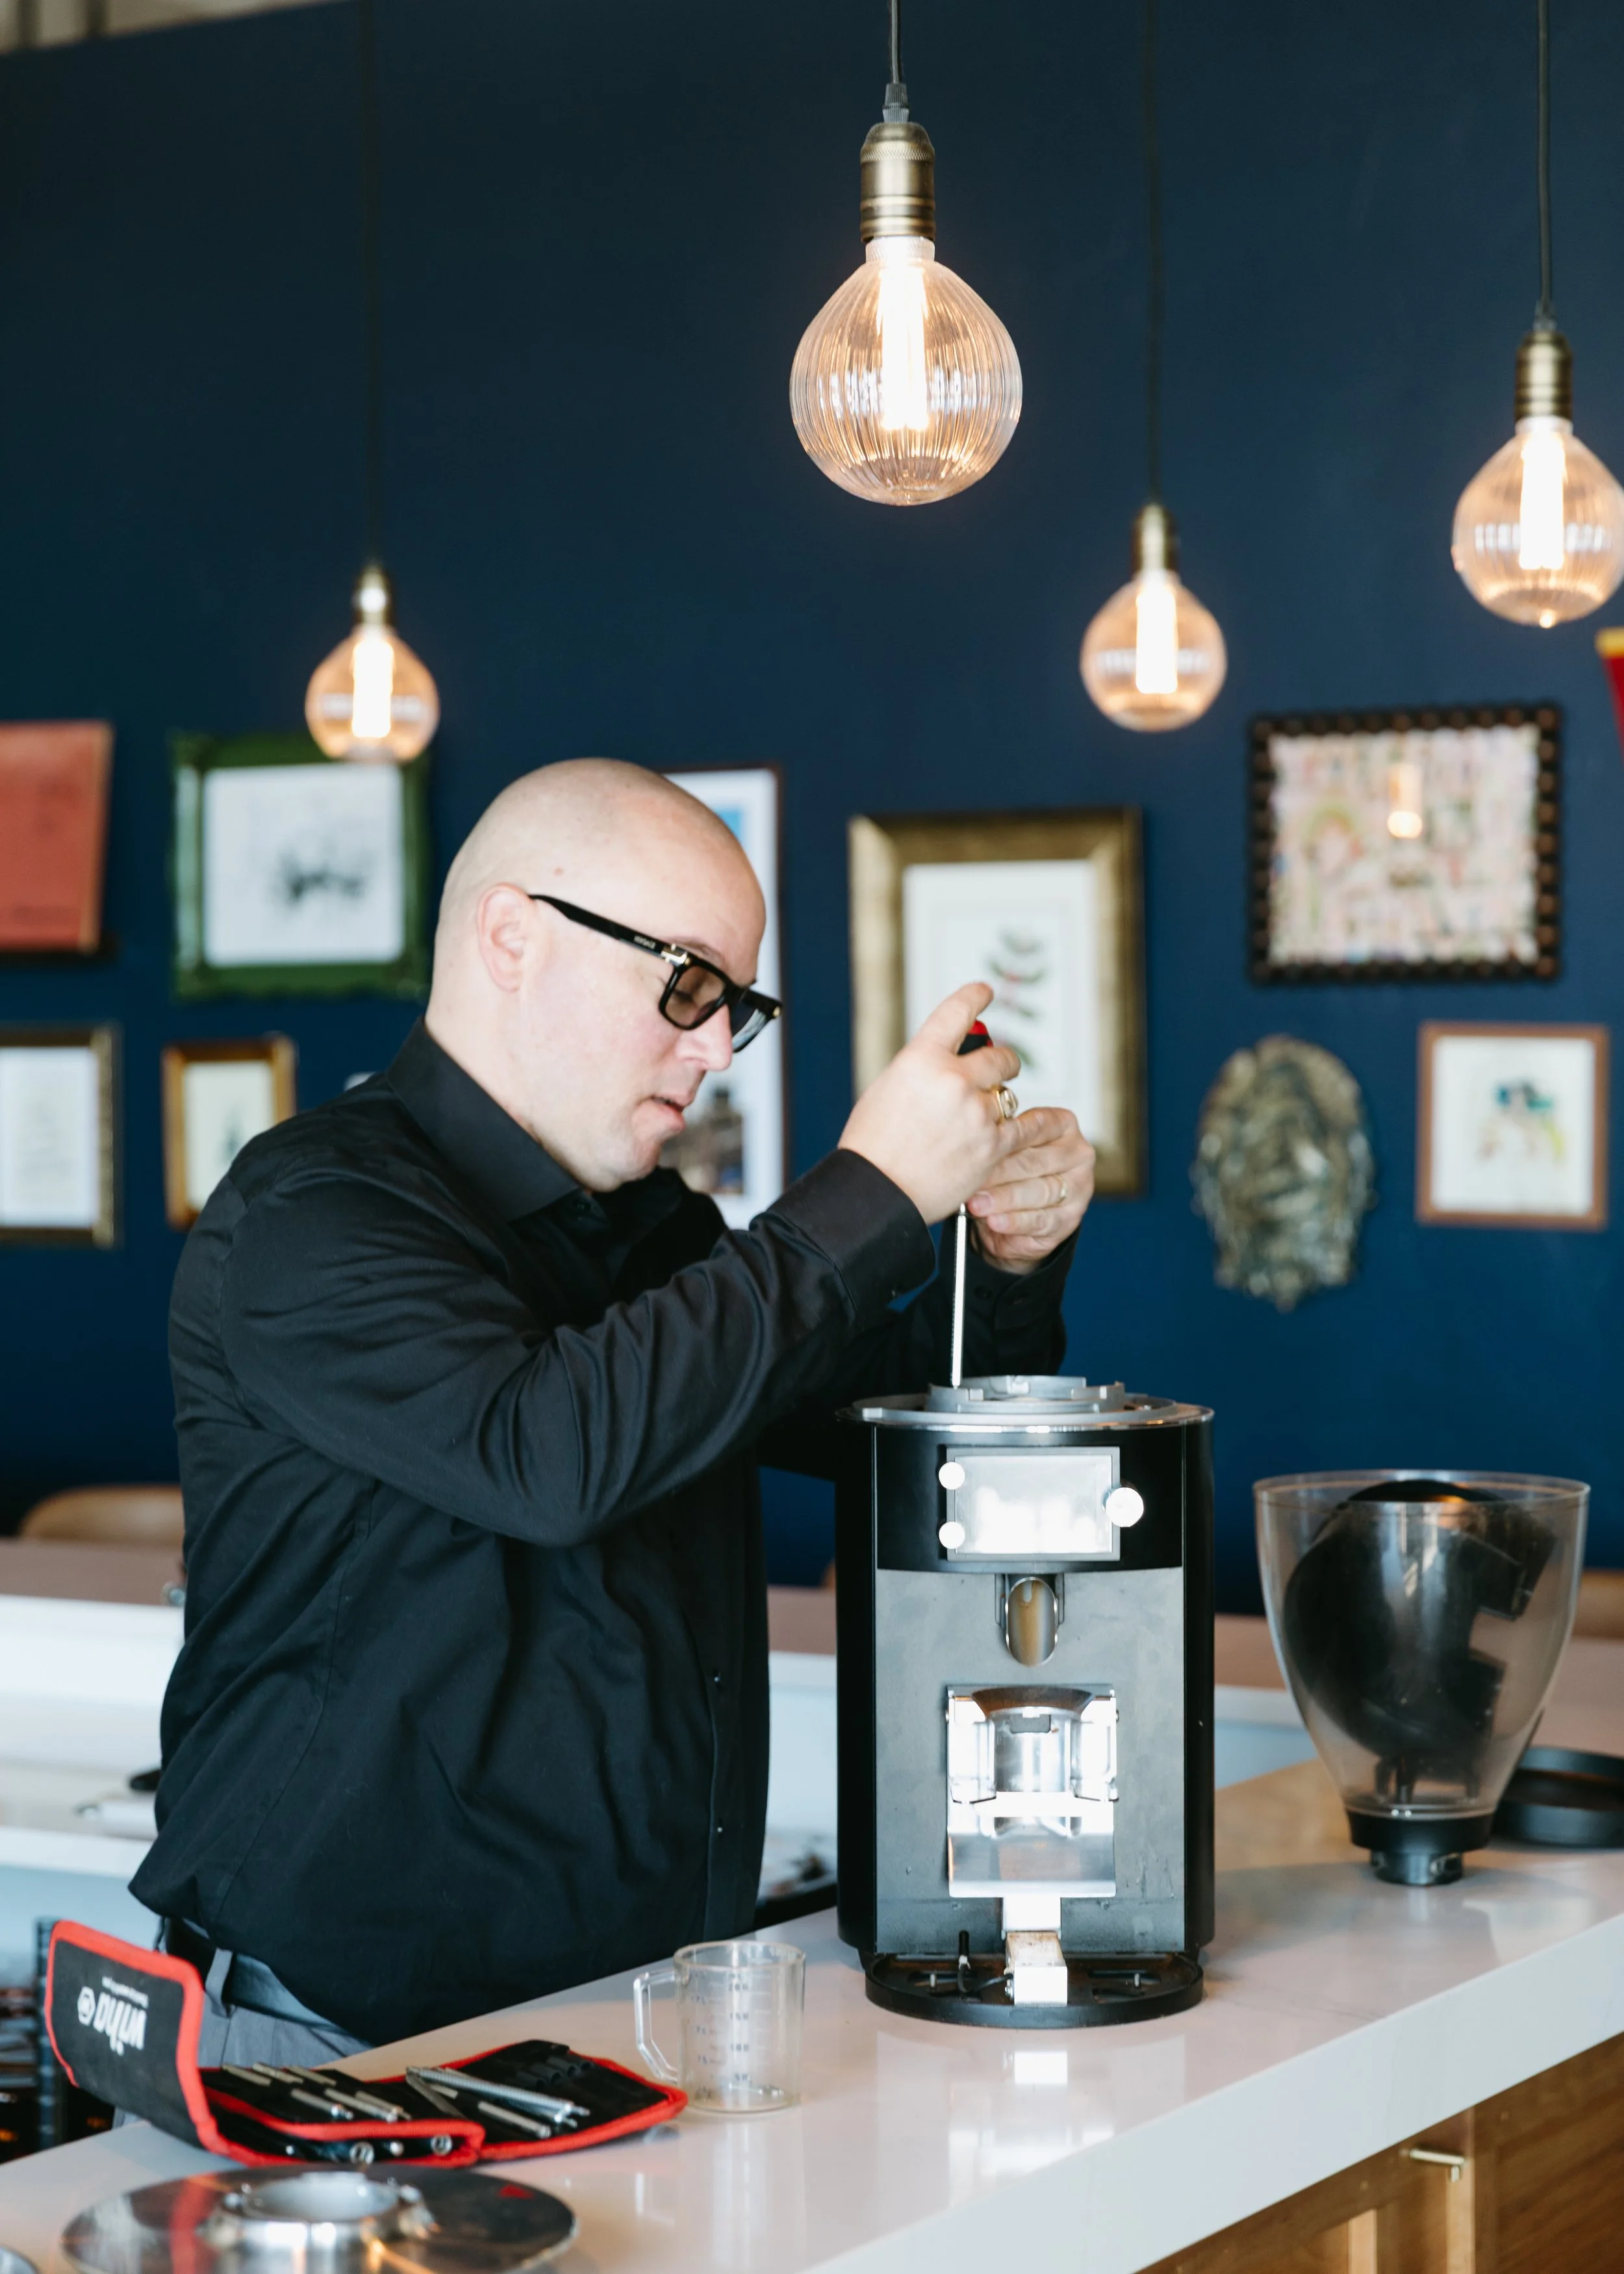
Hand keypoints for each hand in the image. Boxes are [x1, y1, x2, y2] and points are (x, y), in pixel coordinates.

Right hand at [838, 983, 1024, 1224]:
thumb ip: (923, 1069)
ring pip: (1007, 1093)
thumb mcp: (888, 1089)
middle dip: (1002, 1061)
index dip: (976, 996)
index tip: (985, 991)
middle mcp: (953, 1080)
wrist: (877, 1194)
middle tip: (1002, 1066)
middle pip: (998, 1056)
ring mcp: (976, 1113)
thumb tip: (951, 1060)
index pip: (958, 1011)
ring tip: (986, 1113)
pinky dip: (1016, 1127)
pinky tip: (1016, 1128)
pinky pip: (1020, 1126)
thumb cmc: (873, 1146)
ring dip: (1000, 1100)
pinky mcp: (993, 1145)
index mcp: (921, 1058)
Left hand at [965, 1107, 1093, 1272]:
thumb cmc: (1011, 1168)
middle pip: (1035, 1162)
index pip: (1037, 1126)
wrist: (1017, 1211)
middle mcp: (1077, 1155)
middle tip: (972, 1179)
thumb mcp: (1006, 1147)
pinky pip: (1040, 1221)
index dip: (1006, 1137)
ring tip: (977, 1204)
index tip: (980, 1144)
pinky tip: (995, 1221)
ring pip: (1039, 1193)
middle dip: (999, 1173)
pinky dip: (1014, 1223)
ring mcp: (1078, 1189)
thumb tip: (973, 1143)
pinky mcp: (1070, 1220)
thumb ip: (999, 1141)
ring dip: (1004, 1200)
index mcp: (1063, 1125)